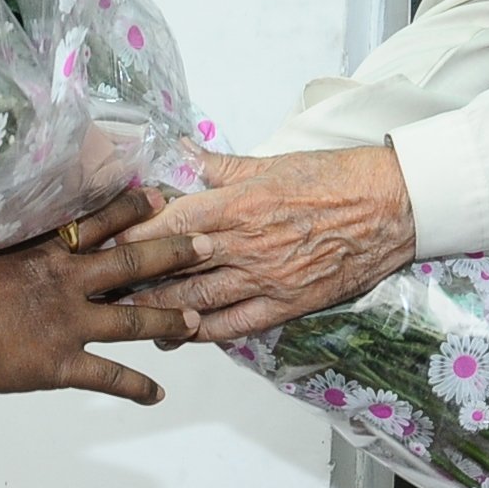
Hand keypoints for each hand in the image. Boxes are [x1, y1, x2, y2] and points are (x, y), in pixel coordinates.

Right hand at [0, 188, 203, 405]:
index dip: (133, 209)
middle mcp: (68, 281)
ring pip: (134, 319)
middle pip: (133, 262)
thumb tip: (11, 235)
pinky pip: (109, 376)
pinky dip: (136, 387)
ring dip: (167, 319)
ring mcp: (70, 323)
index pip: (99, 223)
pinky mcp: (62, 363)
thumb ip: (8, 246)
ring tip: (197, 321)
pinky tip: (157, 395)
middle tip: (210, 245)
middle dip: (174, 254)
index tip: (160, 198)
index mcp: (46, 250)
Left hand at [118, 147, 417, 343]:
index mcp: (237, 204)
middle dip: (130, 279)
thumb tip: (178, 152)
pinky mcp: (286, 305)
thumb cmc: (335, 177)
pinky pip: (234, 326)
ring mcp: (265, 279)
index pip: (166, 223)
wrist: (393, 207)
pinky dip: (201, 333)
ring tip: (123, 315)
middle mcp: (244, 245)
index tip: (96, 240)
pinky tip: (176, 335)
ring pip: (195, 302)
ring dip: (156, 311)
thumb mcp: (271, 162)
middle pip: (171, 269)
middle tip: (96, 286)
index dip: (127, 234)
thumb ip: (218, 166)